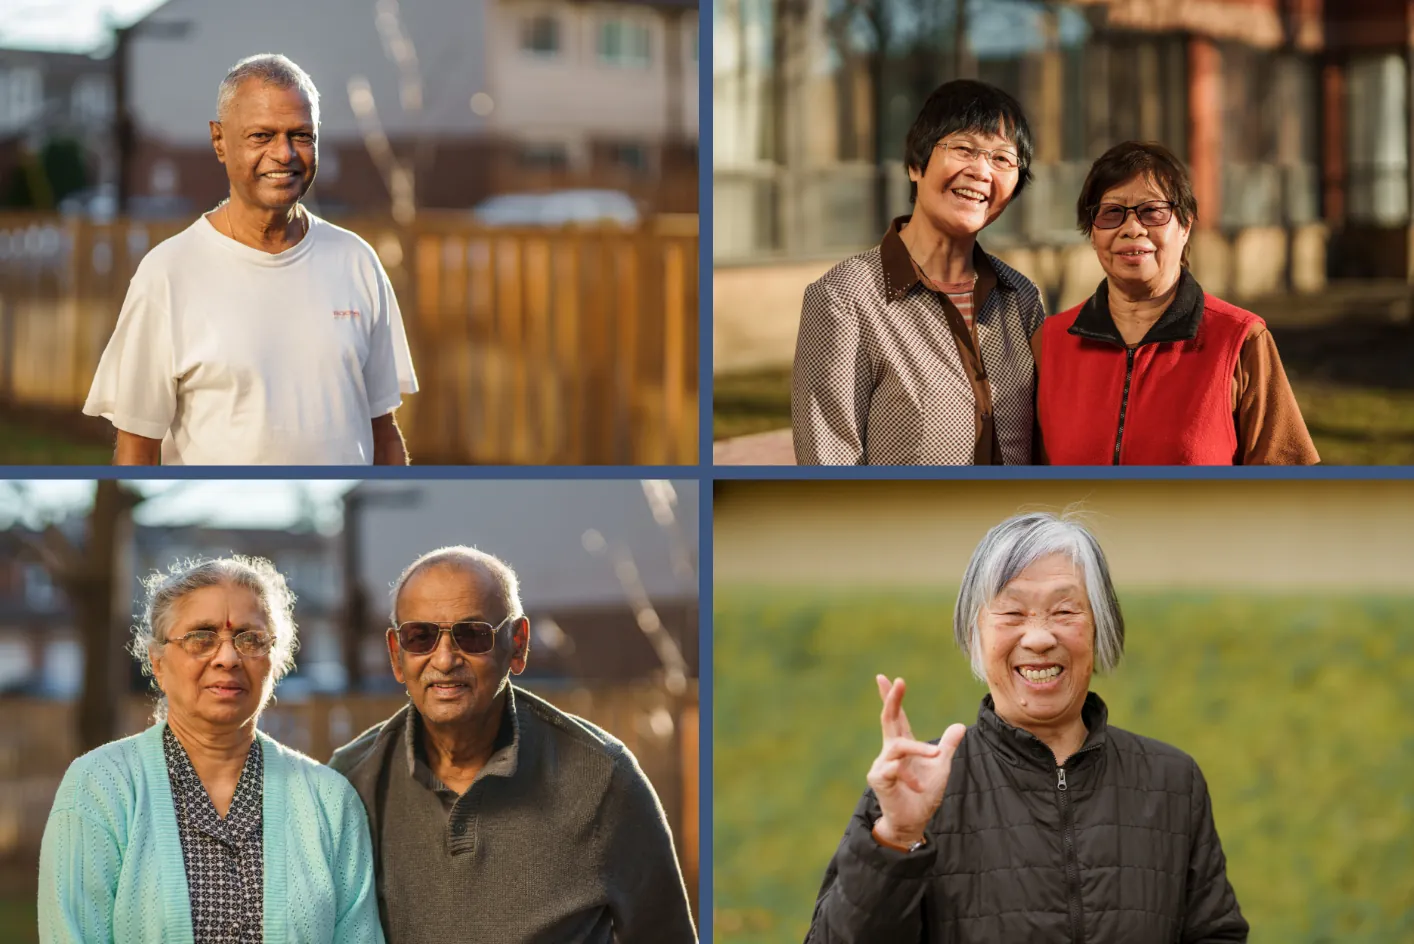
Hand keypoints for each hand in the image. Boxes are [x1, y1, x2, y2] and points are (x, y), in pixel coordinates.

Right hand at [867, 675, 966, 847]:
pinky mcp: (879, 779)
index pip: (896, 716)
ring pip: (898, 746)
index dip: (892, 697)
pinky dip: (909, 776)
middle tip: (896, 682)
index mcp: (903, 745)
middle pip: (888, 720)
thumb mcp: (941, 767)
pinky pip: (894, 769)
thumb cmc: (923, 794)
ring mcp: (882, 764)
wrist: (913, 822)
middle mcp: (890, 751)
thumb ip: (948, 746)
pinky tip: (917, 785)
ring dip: (918, 749)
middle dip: (891, 700)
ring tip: (936, 756)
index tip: (886, 678)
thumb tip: (959, 725)